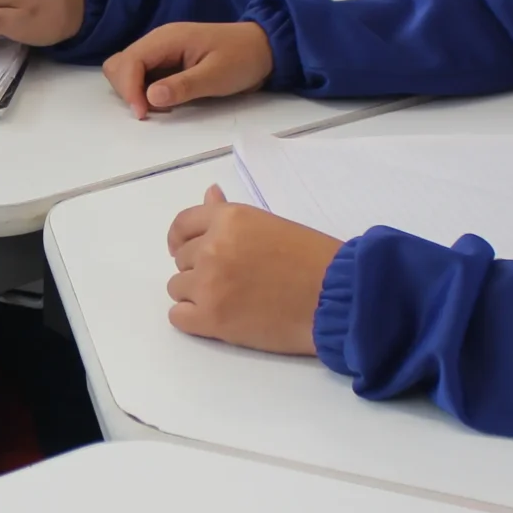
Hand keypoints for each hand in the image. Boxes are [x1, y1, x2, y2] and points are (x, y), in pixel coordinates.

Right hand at [103, 21, 274, 119]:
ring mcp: (161, 52)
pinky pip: (142, 76)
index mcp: (167, 39)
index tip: (143, 115)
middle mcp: (158, 42)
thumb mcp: (216, 75)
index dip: (129, 89)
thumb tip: (150, 97)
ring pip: (127, 70)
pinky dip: (144, 91)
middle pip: (120, 64)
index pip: (129, 61)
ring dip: (133, 91)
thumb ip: (183, 86)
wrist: (264, 49)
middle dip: (126, 90)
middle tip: (150, 112)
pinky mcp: (166, 62)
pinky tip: (164, 102)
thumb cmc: (243, 58)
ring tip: (158, 108)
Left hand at [165, 187, 341, 354]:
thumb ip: (230, 214)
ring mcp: (207, 284)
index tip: (185, 251)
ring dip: (198, 294)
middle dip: (200, 269)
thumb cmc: (312, 260)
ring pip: (178, 288)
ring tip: (231, 300)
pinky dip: (192, 318)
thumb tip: (210, 194)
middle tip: (233, 280)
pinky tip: (217, 318)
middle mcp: (211, 247)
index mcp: (228, 219)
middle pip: (183, 260)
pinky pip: (178, 316)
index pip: (182, 225)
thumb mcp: (270, 224)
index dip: (181, 240)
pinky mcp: (210, 319)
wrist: (335, 298)